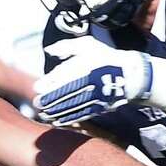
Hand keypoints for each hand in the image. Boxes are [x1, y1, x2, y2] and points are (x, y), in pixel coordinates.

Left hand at [33, 36, 151, 125]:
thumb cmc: (104, 58)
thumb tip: (49, 50)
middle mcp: (87, 82)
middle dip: (50, 99)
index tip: (38, 87)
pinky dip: (68, 118)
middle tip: (37, 103)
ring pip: (72, 105)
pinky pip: (80, 113)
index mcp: (84, 66)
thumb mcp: (86, 45)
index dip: (50, 83)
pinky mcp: (97, 107)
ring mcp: (93, 96)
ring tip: (44, 113)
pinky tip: (57, 120)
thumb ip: (66, 47)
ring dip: (56, 111)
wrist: (128, 74)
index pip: (64, 75)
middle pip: (66, 92)